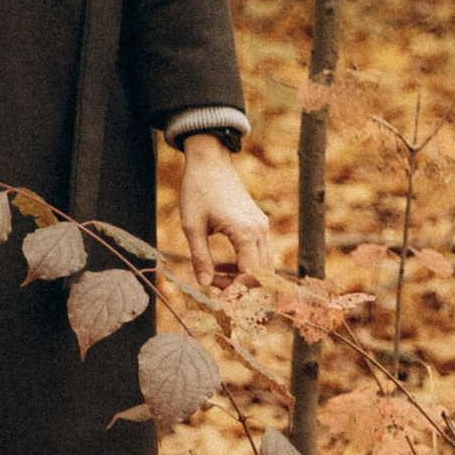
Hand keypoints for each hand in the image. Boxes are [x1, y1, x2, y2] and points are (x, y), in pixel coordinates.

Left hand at [177, 135, 272, 287]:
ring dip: (241, 275)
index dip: (234, 290)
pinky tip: (221, 262)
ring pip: (263, 266)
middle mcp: (260, 231)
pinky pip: (259, 253)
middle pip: (260, 274)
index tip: (215, 292)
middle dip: (238, 286)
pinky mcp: (260, 224)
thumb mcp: (192, 226)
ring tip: (214, 272)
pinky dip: (244, 263)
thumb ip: (200, 257)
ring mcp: (263, 227)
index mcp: (245, 232)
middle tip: (212, 283)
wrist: (209, 161)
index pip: (250, 275)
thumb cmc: (197, 190)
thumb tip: (205, 284)